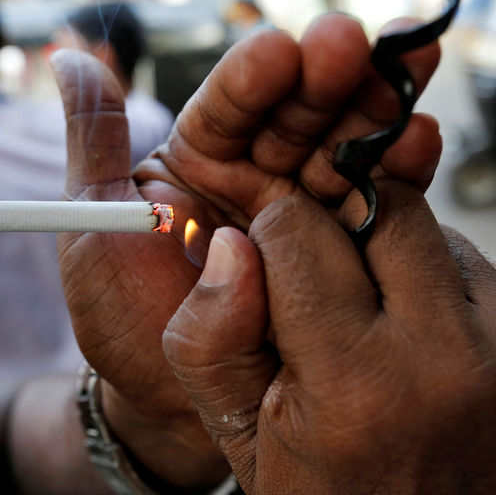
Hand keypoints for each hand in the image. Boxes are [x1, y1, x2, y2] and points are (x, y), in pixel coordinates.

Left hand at [50, 13, 441, 488]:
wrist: (169, 401)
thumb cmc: (120, 316)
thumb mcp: (93, 223)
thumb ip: (94, 141)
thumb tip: (69, 59)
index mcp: (198, 162)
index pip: (229, 107)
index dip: (252, 77)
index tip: (278, 49)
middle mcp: (255, 180)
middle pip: (295, 119)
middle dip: (323, 80)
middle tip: (350, 43)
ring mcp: (302, 216)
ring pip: (342, 151)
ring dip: (371, 110)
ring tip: (399, 74)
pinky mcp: (340, 254)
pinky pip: (372, 209)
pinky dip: (399, 173)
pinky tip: (417, 141)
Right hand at [163, 180, 495, 493]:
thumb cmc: (330, 494)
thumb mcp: (242, 435)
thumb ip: (210, 339)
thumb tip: (231, 245)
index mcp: (358, 385)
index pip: (297, 232)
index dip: (267, 240)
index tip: (266, 274)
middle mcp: (448, 356)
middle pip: (376, 205)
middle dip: (331, 228)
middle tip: (313, 284)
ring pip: (424, 223)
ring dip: (380, 247)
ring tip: (362, 316)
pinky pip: (461, 256)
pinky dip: (422, 271)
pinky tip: (402, 326)